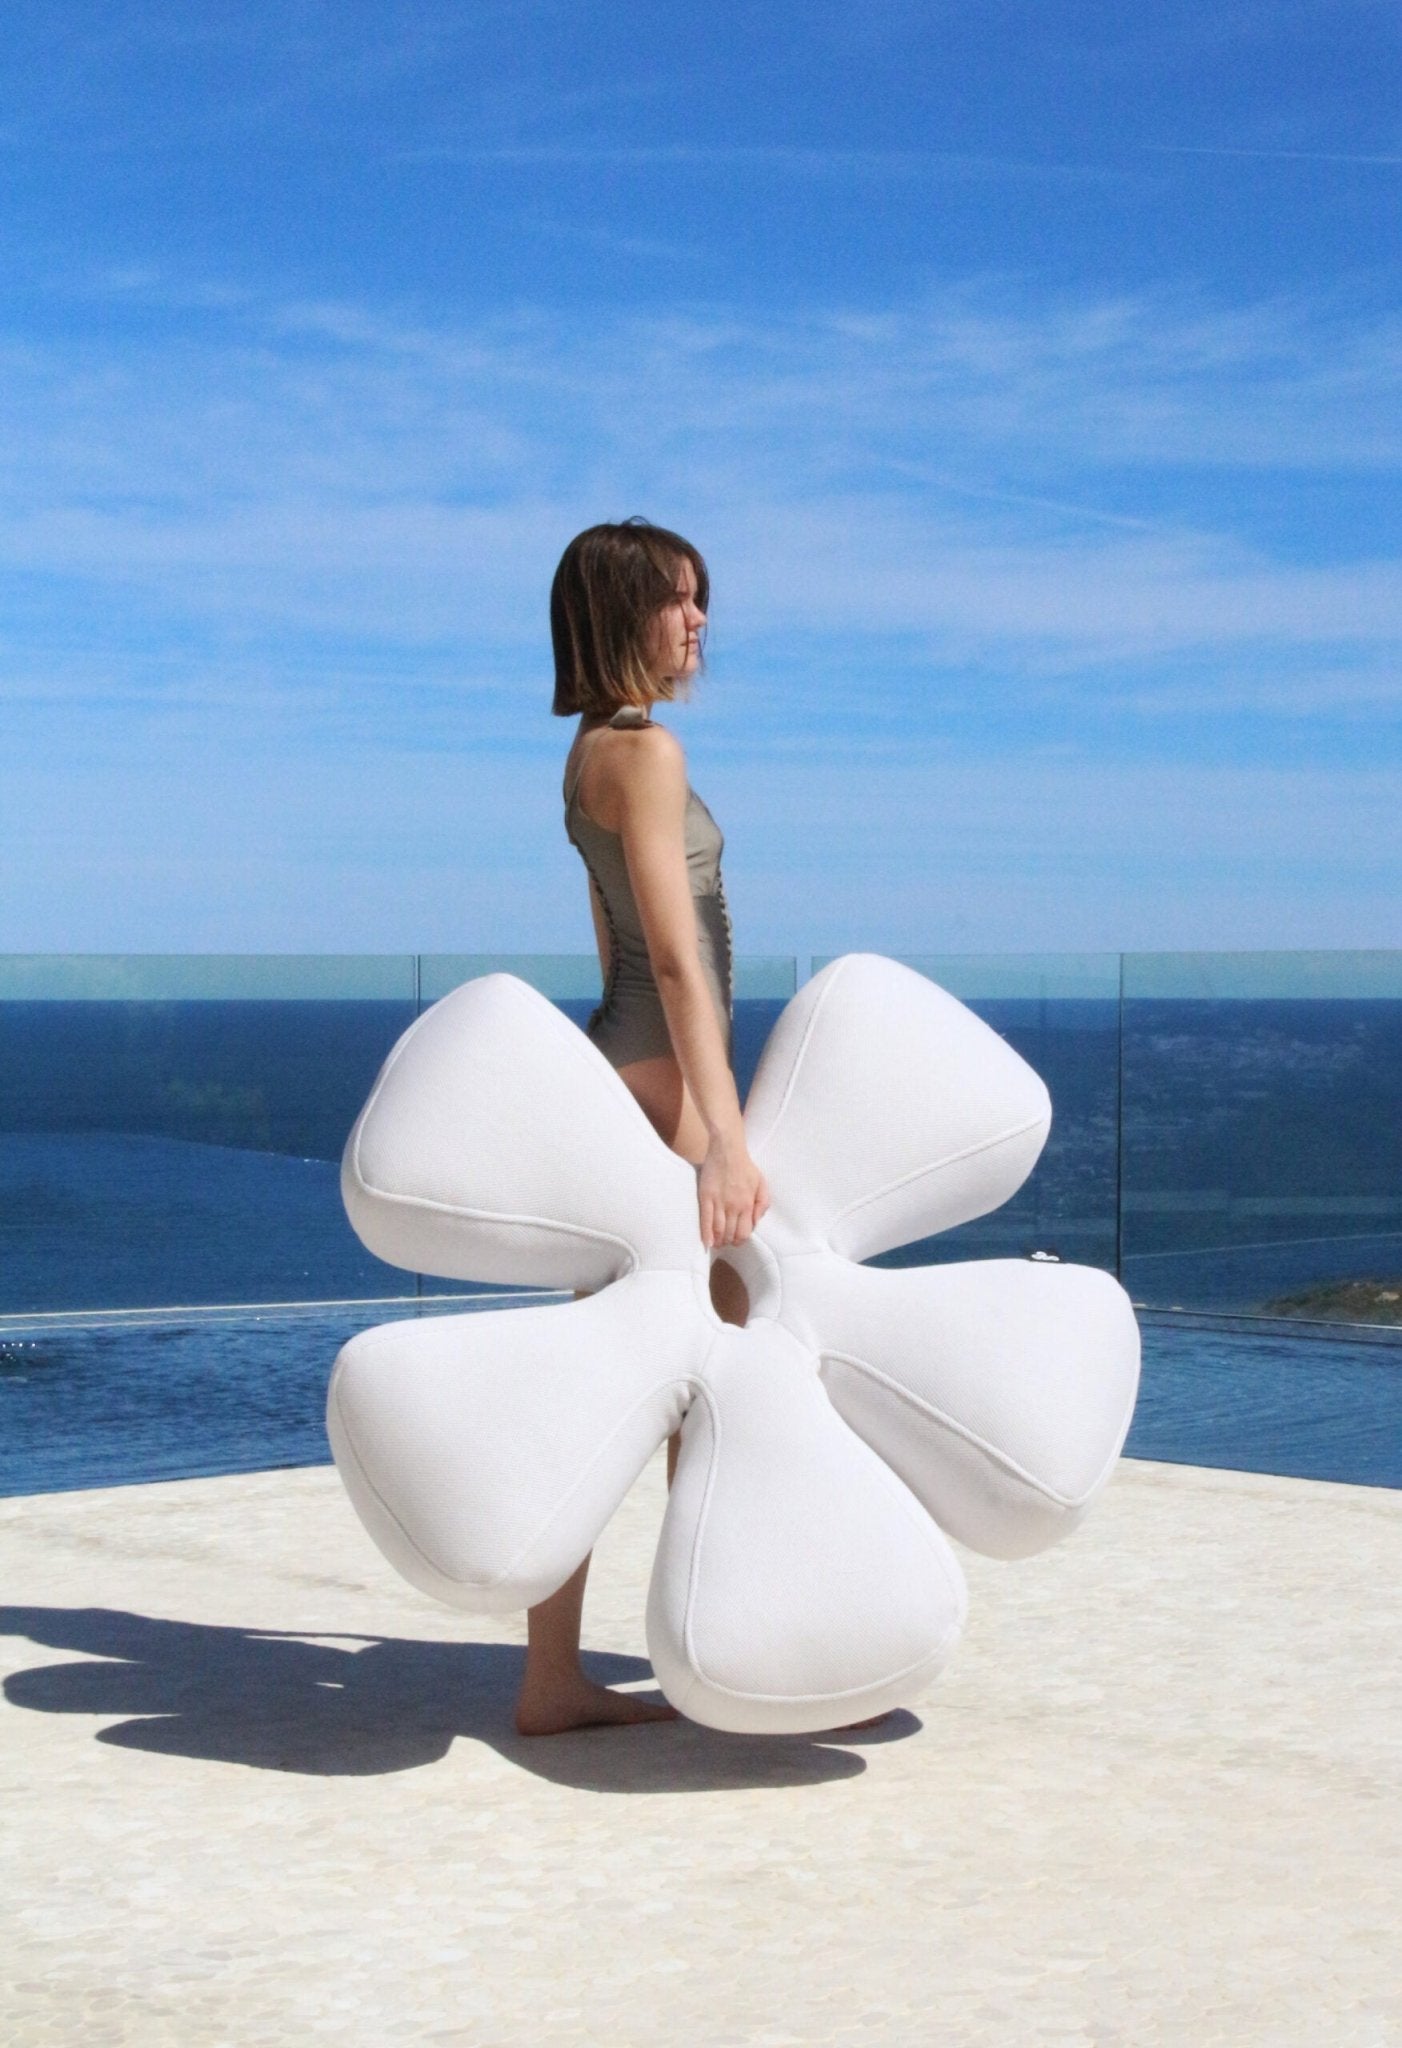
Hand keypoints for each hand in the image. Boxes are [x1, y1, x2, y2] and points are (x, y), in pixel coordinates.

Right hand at [697, 1131, 770, 1249]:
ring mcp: (719, 1202)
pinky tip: (706, 1242)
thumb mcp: (762, 1183)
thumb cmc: (745, 1166)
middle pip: (731, 1233)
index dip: (740, 1240)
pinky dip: (706, 1234)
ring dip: (718, 1240)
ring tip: (717, 1244)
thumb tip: (756, 1221)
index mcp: (748, 1204)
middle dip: (728, 1242)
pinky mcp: (706, 1197)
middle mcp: (734, 1206)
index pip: (745, 1231)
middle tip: (726, 1243)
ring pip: (718, 1230)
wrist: (727, 1150)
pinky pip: (705, 1219)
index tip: (736, 1241)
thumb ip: (762, 1204)